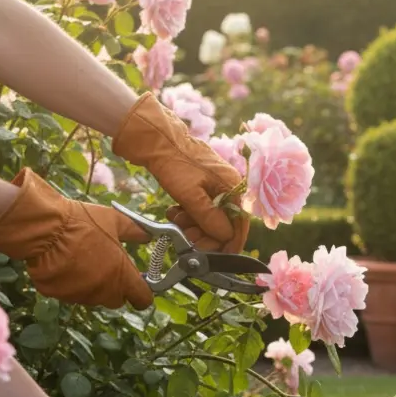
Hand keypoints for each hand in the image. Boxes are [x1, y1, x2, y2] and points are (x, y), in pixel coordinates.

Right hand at [0, 168, 153, 309]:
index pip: (142, 299)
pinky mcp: (58, 295)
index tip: (139, 282)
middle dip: (117, 288)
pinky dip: (70, 283)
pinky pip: (69, 293)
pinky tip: (63, 263)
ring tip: (82, 260)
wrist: (43, 229)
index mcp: (122, 277)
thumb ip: (136, 231)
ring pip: (93, 297)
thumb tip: (149, 236)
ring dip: (93, 285)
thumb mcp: (115, 221)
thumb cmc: (83, 223)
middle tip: (109, 266)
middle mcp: (103, 292)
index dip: (143, 293)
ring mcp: (80, 296)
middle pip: (117, 299)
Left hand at [112, 93, 247, 251]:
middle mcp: (229, 187)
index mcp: (233, 187)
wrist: (155, 139)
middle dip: (205, 234)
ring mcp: (215, 186)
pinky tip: (175, 212)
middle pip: (224, 223)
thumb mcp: (191, 195)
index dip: (230, 243)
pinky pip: (200, 208)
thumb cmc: (174, 163)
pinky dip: (189, 215)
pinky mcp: (202, 185)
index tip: (218, 257)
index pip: (240, 224)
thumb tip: (226, 237)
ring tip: (176, 220)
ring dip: (193, 225)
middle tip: (187, 238)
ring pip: (210, 218)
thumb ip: (210, 219)